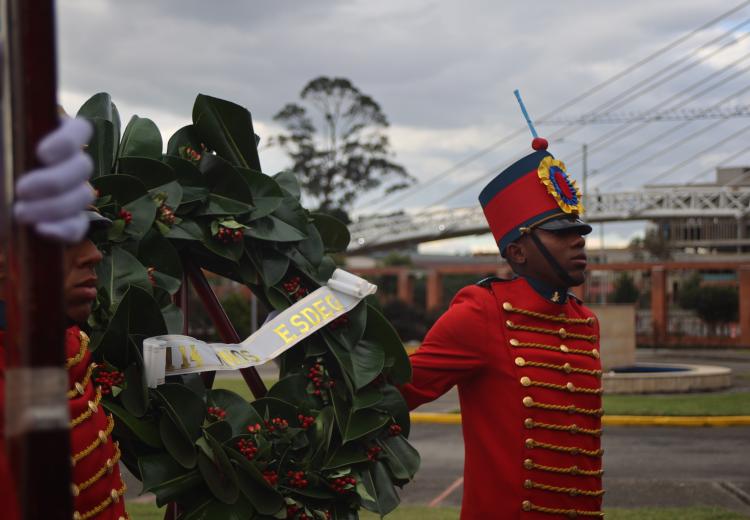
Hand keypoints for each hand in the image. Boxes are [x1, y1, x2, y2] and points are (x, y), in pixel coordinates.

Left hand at [13, 117, 93, 242]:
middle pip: (83, 167)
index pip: (80, 130)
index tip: (42, 154)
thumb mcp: (2, 146)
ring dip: (55, 207)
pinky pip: (78, 227)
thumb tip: (8, 130)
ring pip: (83, 197)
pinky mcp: (68, 222)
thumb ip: (8, 140)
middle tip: (21, 190)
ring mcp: (71, 193)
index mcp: (53, 137)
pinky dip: (62, 230)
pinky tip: (40, 230)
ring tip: (19, 213)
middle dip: (54, 182)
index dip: (69, 142)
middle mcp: (68, 163)